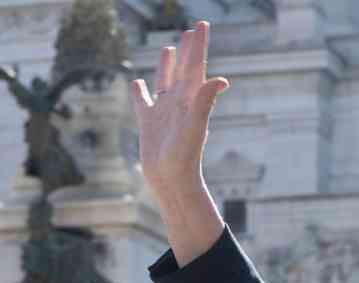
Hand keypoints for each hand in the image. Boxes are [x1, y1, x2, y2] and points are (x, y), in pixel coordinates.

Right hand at [129, 21, 228, 265]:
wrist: (171, 182)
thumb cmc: (185, 157)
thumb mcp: (195, 127)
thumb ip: (205, 101)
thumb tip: (222, 80)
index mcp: (191, 100)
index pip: (196, 66)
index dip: (198, 45)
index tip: (201, 25)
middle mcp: (179, 103)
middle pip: (184, 69)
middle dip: (188, 49)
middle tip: (192, 29)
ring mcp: (164, 112)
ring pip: (165, 81)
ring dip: (168, 65)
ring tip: (169, 48)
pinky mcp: (149, 123)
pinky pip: (143, 101)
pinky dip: (140, 90)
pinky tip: (137, 82)